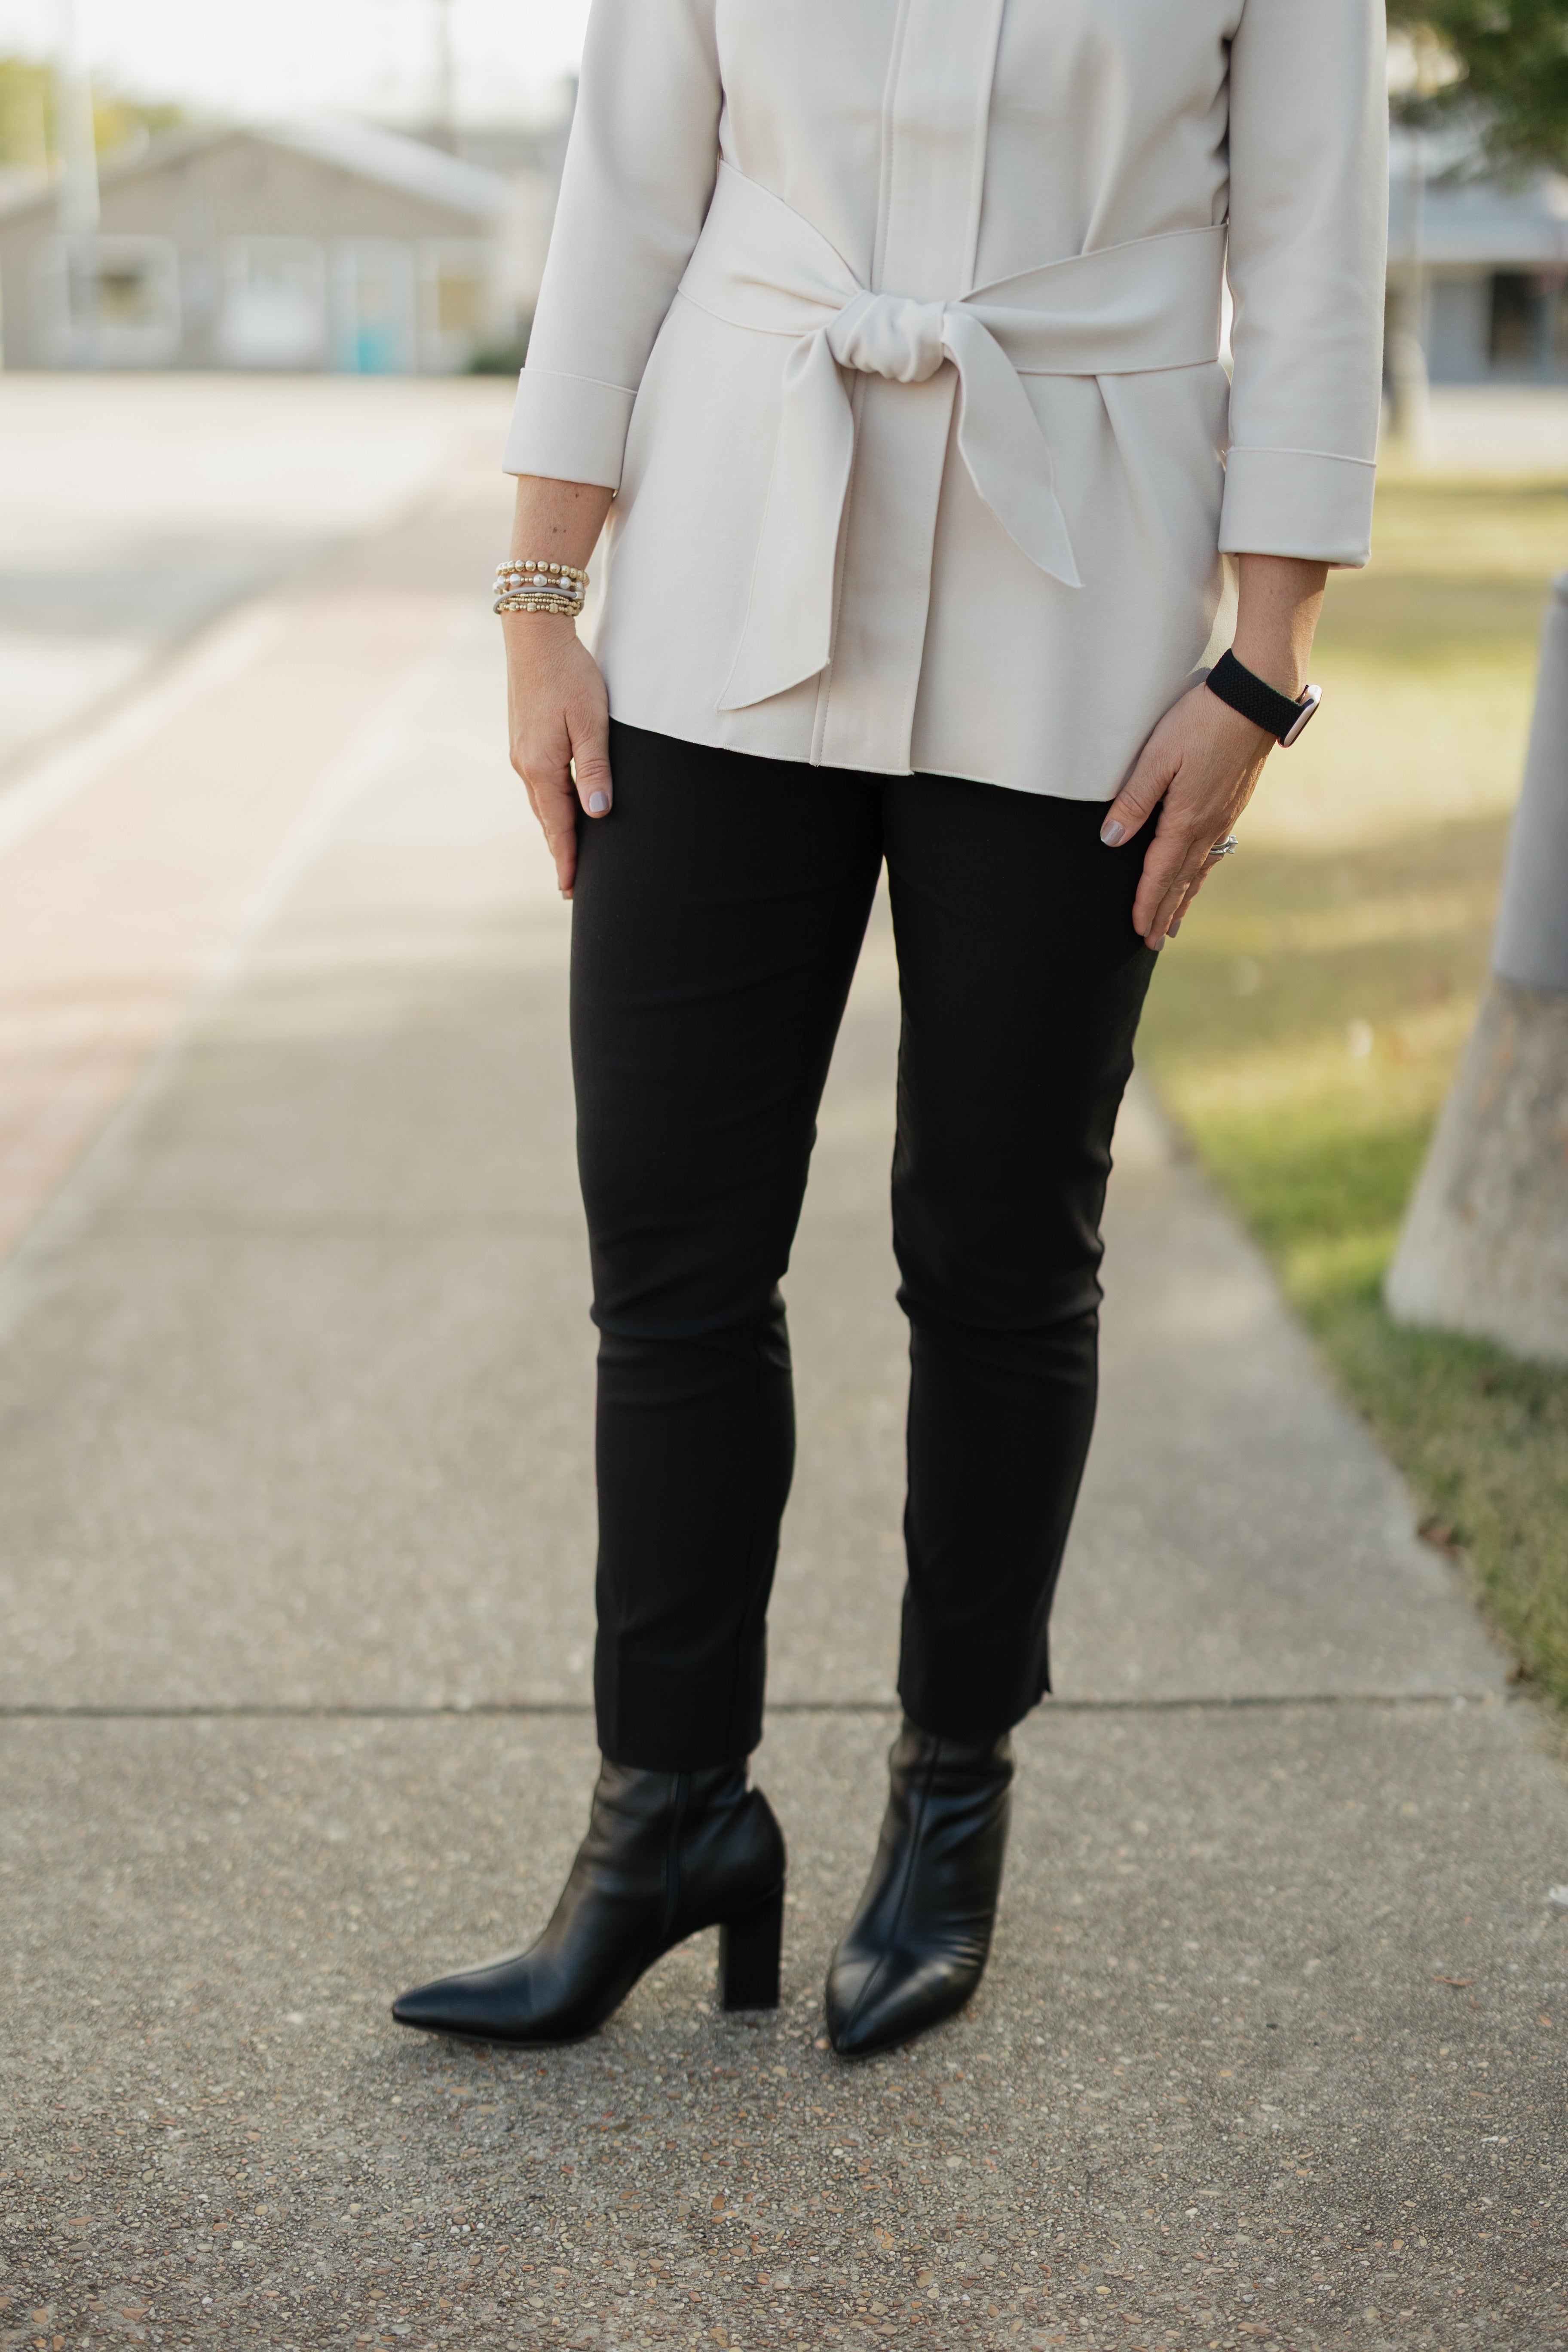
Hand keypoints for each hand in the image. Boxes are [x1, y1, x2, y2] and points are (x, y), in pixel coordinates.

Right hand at [506, 615, 611, 898]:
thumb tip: (598, 814)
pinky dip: (549, 805)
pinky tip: (559, 808)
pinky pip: (539, 784)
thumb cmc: (570, 674)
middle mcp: (526, 764)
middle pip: (546, 820)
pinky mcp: (523, 739)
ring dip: (554, 829)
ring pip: (542, 802)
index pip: (558, 826)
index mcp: (542, 766)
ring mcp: (521, 752)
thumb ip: (595, 769)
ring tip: (567, 853)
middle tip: (571, 885)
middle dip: (560, 852)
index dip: (567, 859)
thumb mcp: (591, 722)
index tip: (571, 889)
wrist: (535, 634)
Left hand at [1099, 680, 1272, 946]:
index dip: (1146, 903)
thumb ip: (1133, 799)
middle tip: (1153, 943)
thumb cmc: (1202, 721)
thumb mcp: (1157, 756)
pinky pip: (1214, 851)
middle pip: (1181, 880)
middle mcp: (1208, 826)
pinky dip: (1202, 873)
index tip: (1137, 930)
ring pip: (1200, 869)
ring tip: (1174, 924)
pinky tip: (1199, 876)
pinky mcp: (1233, 803)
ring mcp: (1224, 816)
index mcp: (1186, 819)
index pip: (1160, 873)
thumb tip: (1110, 839)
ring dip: (1184, 898)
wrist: (1255, 699)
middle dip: (1165, 913)